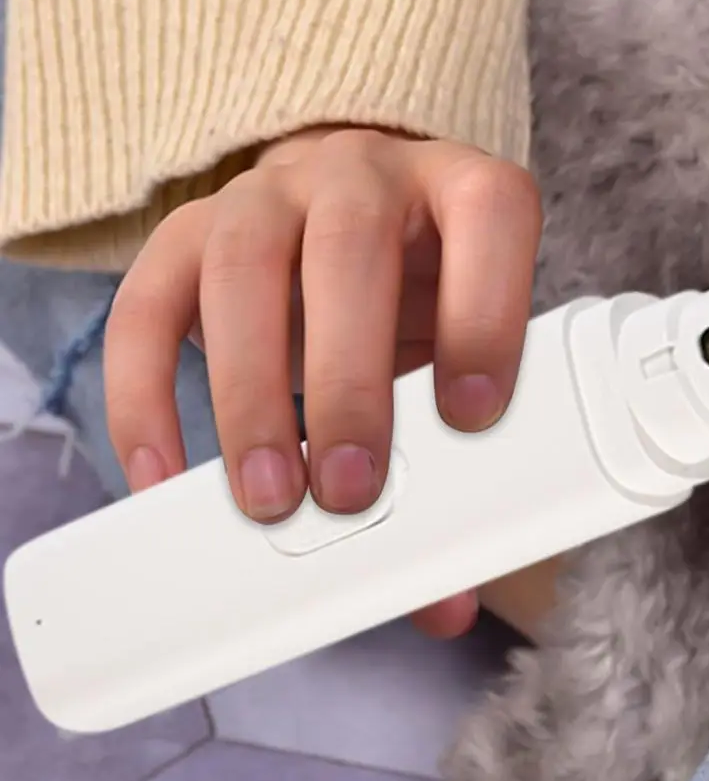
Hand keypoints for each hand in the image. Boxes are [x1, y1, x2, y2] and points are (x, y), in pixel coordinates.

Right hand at [104, 126, 541, 636]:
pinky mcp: (183, 232)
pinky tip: (164, 477)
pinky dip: (148, 396)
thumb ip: (459, 461)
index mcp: (460, 195)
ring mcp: (267, 195)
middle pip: (351, 255)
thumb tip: (446, 603)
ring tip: (269, 498)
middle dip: (348, 382)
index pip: (490, 220)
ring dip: (249, 394)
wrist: (338, 214)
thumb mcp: (451, 355)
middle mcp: (363, 177)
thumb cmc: (416, 296)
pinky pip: (145, 304)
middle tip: (350, 493)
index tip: (470, 419)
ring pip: (242, 269)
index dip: (486, 316)